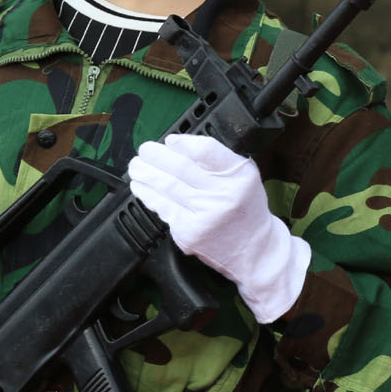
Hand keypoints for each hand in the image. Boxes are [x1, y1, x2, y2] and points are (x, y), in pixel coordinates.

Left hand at [128, 133, 311, 323]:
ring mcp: (204, 217)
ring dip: (146, 174)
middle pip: (181, 168)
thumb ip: (218, 162)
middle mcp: (224, 196)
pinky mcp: (189, 234)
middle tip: (145, 149)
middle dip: (156, 156)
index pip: (207, 151)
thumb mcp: (245, 179)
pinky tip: (142, 187)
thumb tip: (177, 146)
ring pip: (167, 188)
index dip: (183, 143)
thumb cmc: (245, 210)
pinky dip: (148, 195)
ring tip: (136, 166)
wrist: (254, 251)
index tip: (170, 140)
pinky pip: (163, 209)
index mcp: (240, 178)